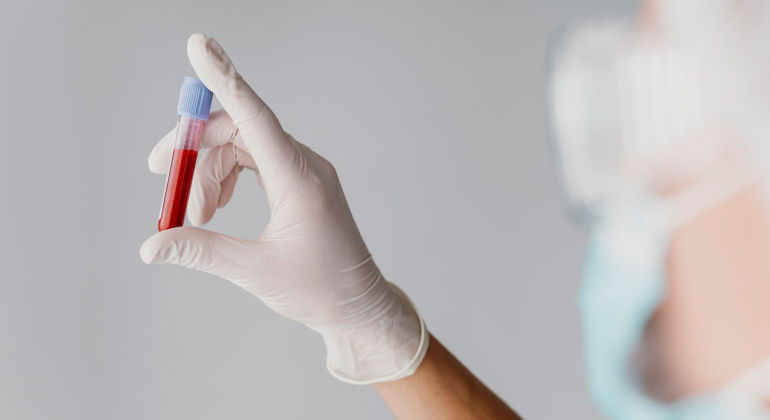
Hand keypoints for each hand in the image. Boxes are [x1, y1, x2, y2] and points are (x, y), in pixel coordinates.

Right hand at [141, 34, 426, 383]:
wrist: (357, 305)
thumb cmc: (319, 289)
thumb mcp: (254, 271)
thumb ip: (200, 251)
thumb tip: (151, 245)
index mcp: (299, 180)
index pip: (255, 117)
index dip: (224, 80)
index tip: (199, 45)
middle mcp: (304, 165)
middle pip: (238, 130)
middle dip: (195, 151)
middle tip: (165, 183)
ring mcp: (304, 171)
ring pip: (242, 146)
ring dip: (209, 172)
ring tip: (194, 216)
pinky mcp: (300, 181)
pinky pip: (255, 160)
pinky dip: (227, 176)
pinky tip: (215, 206)